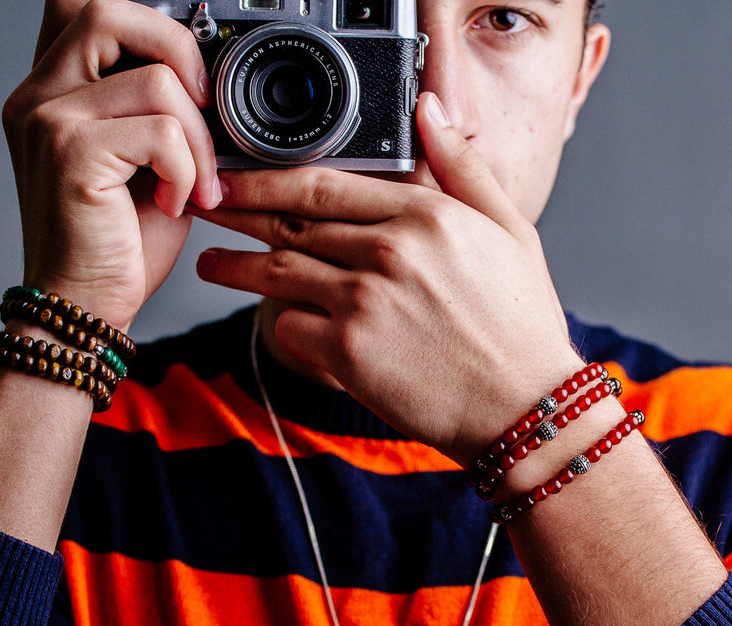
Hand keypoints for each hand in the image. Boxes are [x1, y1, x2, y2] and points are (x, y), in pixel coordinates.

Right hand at [1, 0, 222, 329]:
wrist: (85, 308)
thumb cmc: (118, 244)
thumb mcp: (145, 162)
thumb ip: (157, 110)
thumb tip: (210, 76)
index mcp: (50, 90)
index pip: (85, 7)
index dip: (148, 25)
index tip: (190, 79)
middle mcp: (36, 95)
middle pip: (106, 10)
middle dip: (177, 53)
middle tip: (203, 111)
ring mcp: (47, 120)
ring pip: (155, 80)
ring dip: (197, 139)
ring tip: (192, 186)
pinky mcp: (70, 153)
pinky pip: (162, 131)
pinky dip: (186, 170)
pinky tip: (174, 204)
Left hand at [191, 92, 583, 464]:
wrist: (525, 407)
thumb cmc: (520, 326)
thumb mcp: (510, 230)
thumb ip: (462, 168)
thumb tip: (430, 111)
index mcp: (426, 214)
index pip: (324, 182)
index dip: (267, 178)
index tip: (239, 177)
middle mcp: (389, 250)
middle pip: (289, 221)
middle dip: (236, 212)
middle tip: (205, 206)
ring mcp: (364, 301)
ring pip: (275, 271)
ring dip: (232, 267)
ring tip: (210, 265)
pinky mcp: (349, 352)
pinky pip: (289, 326)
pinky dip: (279, 323)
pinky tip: (273, 321)